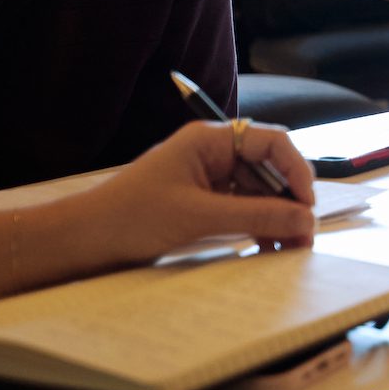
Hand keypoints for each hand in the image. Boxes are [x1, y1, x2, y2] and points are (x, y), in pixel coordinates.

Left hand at [79, 121, 317, 267]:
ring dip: (276, 218)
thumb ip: (257, 215)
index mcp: (210, 140)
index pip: (272, 142)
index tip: (307, 206)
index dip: (296, 171)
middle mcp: (213, 153)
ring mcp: (208, 177)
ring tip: (288, 249)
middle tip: (304, 236)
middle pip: (269, 169)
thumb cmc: (132, 218)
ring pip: (259, 192)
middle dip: (289, 201)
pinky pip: (242, 208)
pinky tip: (266, 248)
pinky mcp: (202, 202)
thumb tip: (306, 220)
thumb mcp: (199, 217)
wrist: (81, 243)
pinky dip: (258, 226)